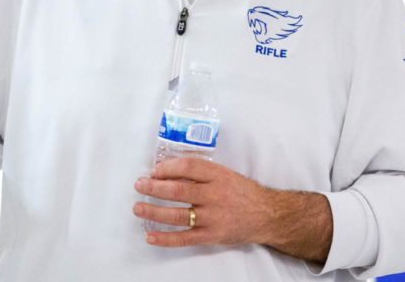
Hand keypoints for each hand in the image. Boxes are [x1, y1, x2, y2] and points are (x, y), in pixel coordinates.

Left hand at [133, 158, 270, 246]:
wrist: (266, 215)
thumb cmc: (242, 192)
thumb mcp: (225, 174)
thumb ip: (201, 173)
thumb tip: (168, 171)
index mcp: (218, 175)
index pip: (187, 166)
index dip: (167, 167)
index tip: (154, 171)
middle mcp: (214, 195)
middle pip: (178, 190)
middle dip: (154, 187)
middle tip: (139, 185)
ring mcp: (212, 217)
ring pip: (177, 214)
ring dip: (153, 211)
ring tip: (138, 207)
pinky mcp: (211, 235)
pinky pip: (184, 238)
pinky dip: (165, 238)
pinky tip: (150, 235)